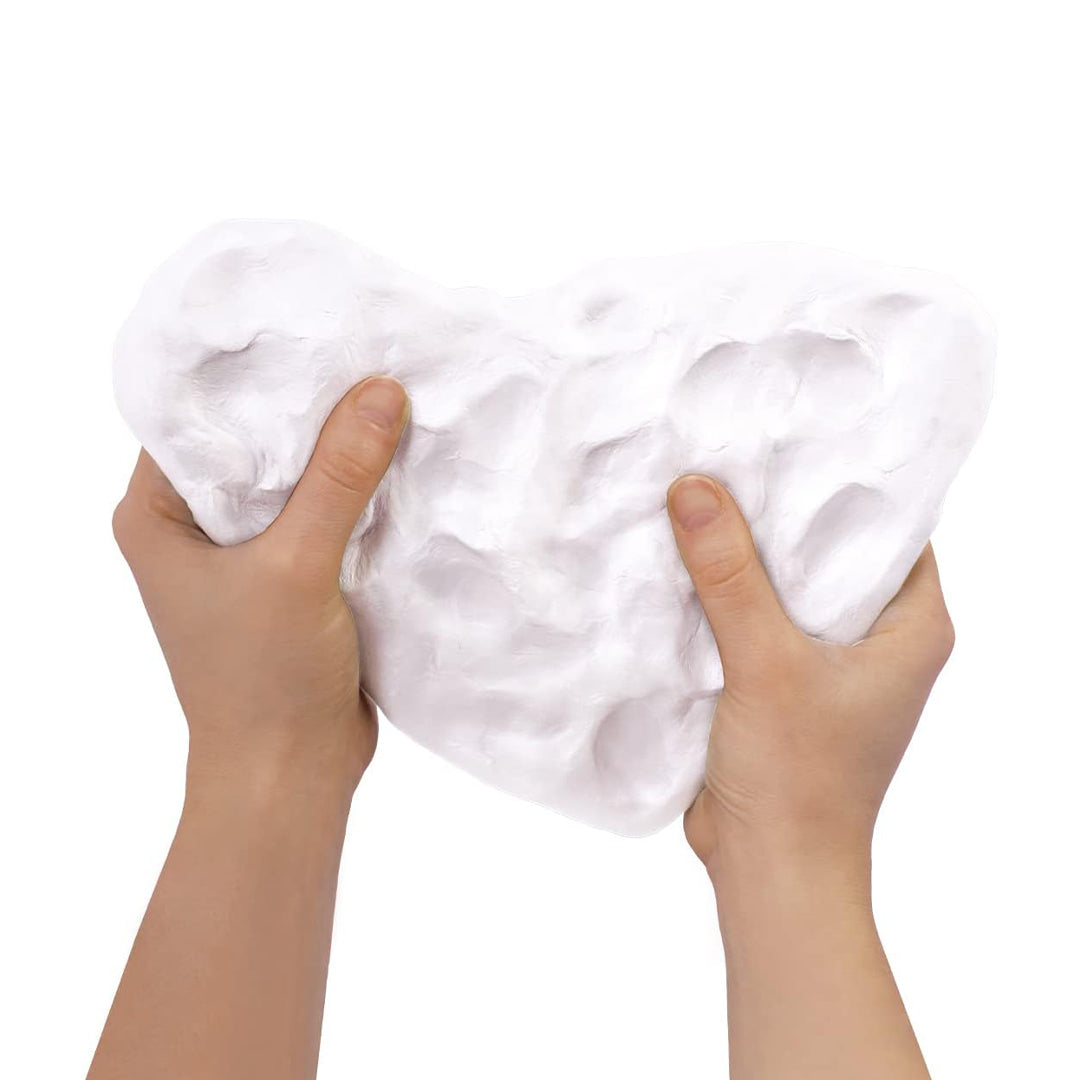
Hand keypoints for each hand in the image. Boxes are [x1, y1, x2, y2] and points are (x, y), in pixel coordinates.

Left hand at [112, 376, 409, 802]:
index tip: (308, 330)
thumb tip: (381, 390)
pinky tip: (401, 462)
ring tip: (392, 395)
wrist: (290, 773)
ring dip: (340, 454)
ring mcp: (246, 554)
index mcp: (157, 515)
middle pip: (252, 445)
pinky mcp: (293, 578)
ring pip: (295, 482)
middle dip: (308, 410)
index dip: (250, 374)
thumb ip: (339, 479)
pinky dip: (359, 496)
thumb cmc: (263, 677)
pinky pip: (325, 518)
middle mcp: (194, 527)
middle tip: (364, 354)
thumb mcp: (296, 567)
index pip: (195, 418)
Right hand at [666, 475, 953, 884]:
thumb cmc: (798, 777)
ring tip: (695, 495)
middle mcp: (877, 640)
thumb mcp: (766, 663)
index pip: (888, 529)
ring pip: (784, 587)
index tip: (789, 438)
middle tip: (727, 456)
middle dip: (777, 514)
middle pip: (828, 552)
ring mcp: (827, 663)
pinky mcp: (782, 685)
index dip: (842, 484)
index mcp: (911, 628)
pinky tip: (678, 563)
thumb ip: (730, 576)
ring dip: (741, 557)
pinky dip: (720, 598)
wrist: (769, 871)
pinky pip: (752, 621)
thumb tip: (695, 487)